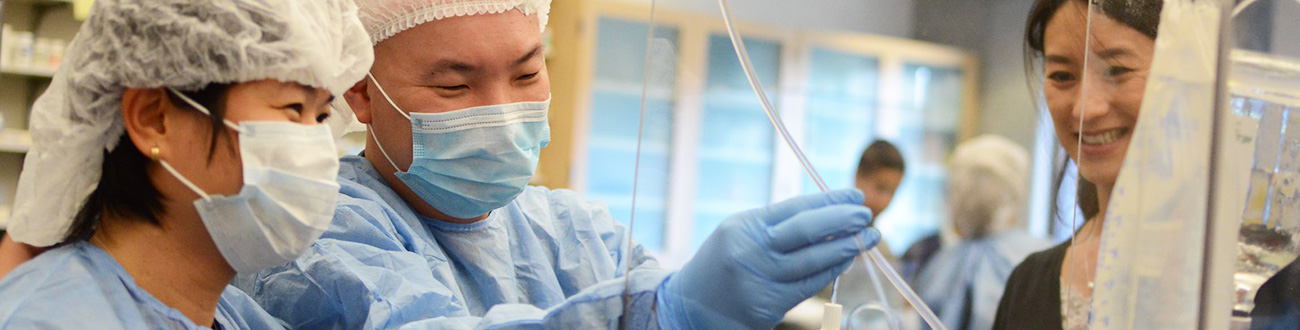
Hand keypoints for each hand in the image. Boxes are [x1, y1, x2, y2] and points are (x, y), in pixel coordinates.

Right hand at [657, 189, 880, 328]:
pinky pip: (809, 284)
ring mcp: (759, 280)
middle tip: (867, 214)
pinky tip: (847, 260)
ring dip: (847, 247)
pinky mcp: (767, 305)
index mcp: (744, 226)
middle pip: (807, 230)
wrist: (690, 305)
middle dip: (843, 220)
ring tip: (869, 237)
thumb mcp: (741, 233)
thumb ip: (778, 226)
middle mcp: (750, 251)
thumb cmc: (723, 263)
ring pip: (814, 260)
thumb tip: (831, 214)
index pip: (796, 207)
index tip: (855, 195)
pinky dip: (831, 270)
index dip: (830, 200)